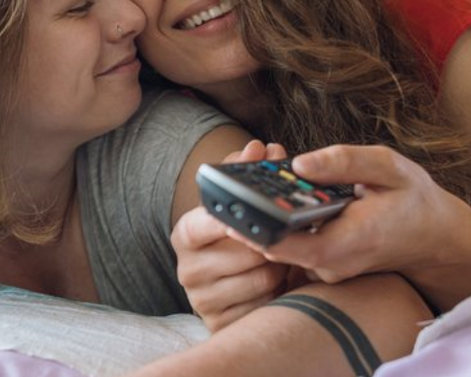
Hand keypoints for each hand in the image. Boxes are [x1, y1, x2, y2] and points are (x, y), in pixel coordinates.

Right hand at [172, 140, 289, 331]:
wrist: (240, 290)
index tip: (255, 212)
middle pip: (243, 250)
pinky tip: (277, 287)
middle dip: (270, 242)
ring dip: (280, 268)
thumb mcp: (240, 207)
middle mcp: (187, 268)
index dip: (230, 217)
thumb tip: (260, 146)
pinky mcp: (222, 325)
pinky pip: (266, 305)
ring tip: (280, 260)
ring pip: (261, 277)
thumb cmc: (241, 242)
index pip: (203, 221)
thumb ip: (248, 173)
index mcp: (185, 234)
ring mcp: (203, 299)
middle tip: (284, 235)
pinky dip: (278, 294)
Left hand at [229, 145, 459, 283]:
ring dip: (260, 217)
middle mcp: (333, 263)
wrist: (431, 235)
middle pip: (276, 246)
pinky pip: (289, 243)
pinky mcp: (320, 263)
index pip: (292, 247)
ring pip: (279, 244)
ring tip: (243, 180)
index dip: (257, 233)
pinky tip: (266, 192)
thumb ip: (344, 162)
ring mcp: (325, 267)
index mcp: (350, 240)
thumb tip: (298, 165)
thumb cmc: (410, 197)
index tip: (229, 214)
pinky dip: (275, 221)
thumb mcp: (387, 166)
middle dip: (250, 217)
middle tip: (226, 185)